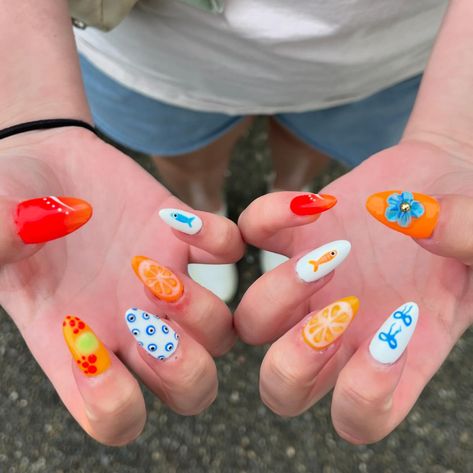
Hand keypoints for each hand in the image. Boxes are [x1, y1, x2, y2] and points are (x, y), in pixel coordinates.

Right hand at [0, 128, 243, 444]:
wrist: (46, 163)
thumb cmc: (10, 204)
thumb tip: (17, 237)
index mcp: (78, 343)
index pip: (116, 416)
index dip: (115, 405)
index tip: (92, 350)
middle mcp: (130, 322)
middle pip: (191, 387)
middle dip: (184, 370)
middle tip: (152, 326)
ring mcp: (163, 281)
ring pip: (220, 331)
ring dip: (203, 310)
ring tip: (155, 268)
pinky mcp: (183, 235)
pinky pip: (228, 249)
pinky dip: (219, 240)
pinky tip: (178, 220)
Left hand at [235, 138, 472, 443]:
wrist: (439, 179)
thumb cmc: (469, 224)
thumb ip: (469, 240)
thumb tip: (421, 225)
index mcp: (396, 352)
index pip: (357, 419)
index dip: (363, 397)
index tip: (392, 335)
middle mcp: (343, 329)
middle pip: (282, 387)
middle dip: (295, 360)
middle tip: (342, 308)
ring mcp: (310, 284)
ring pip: (251, 321)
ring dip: (279, 291)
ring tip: (333, 250)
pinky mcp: (294, 235)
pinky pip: (252, 234)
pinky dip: (266, 220)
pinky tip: (315, 205)